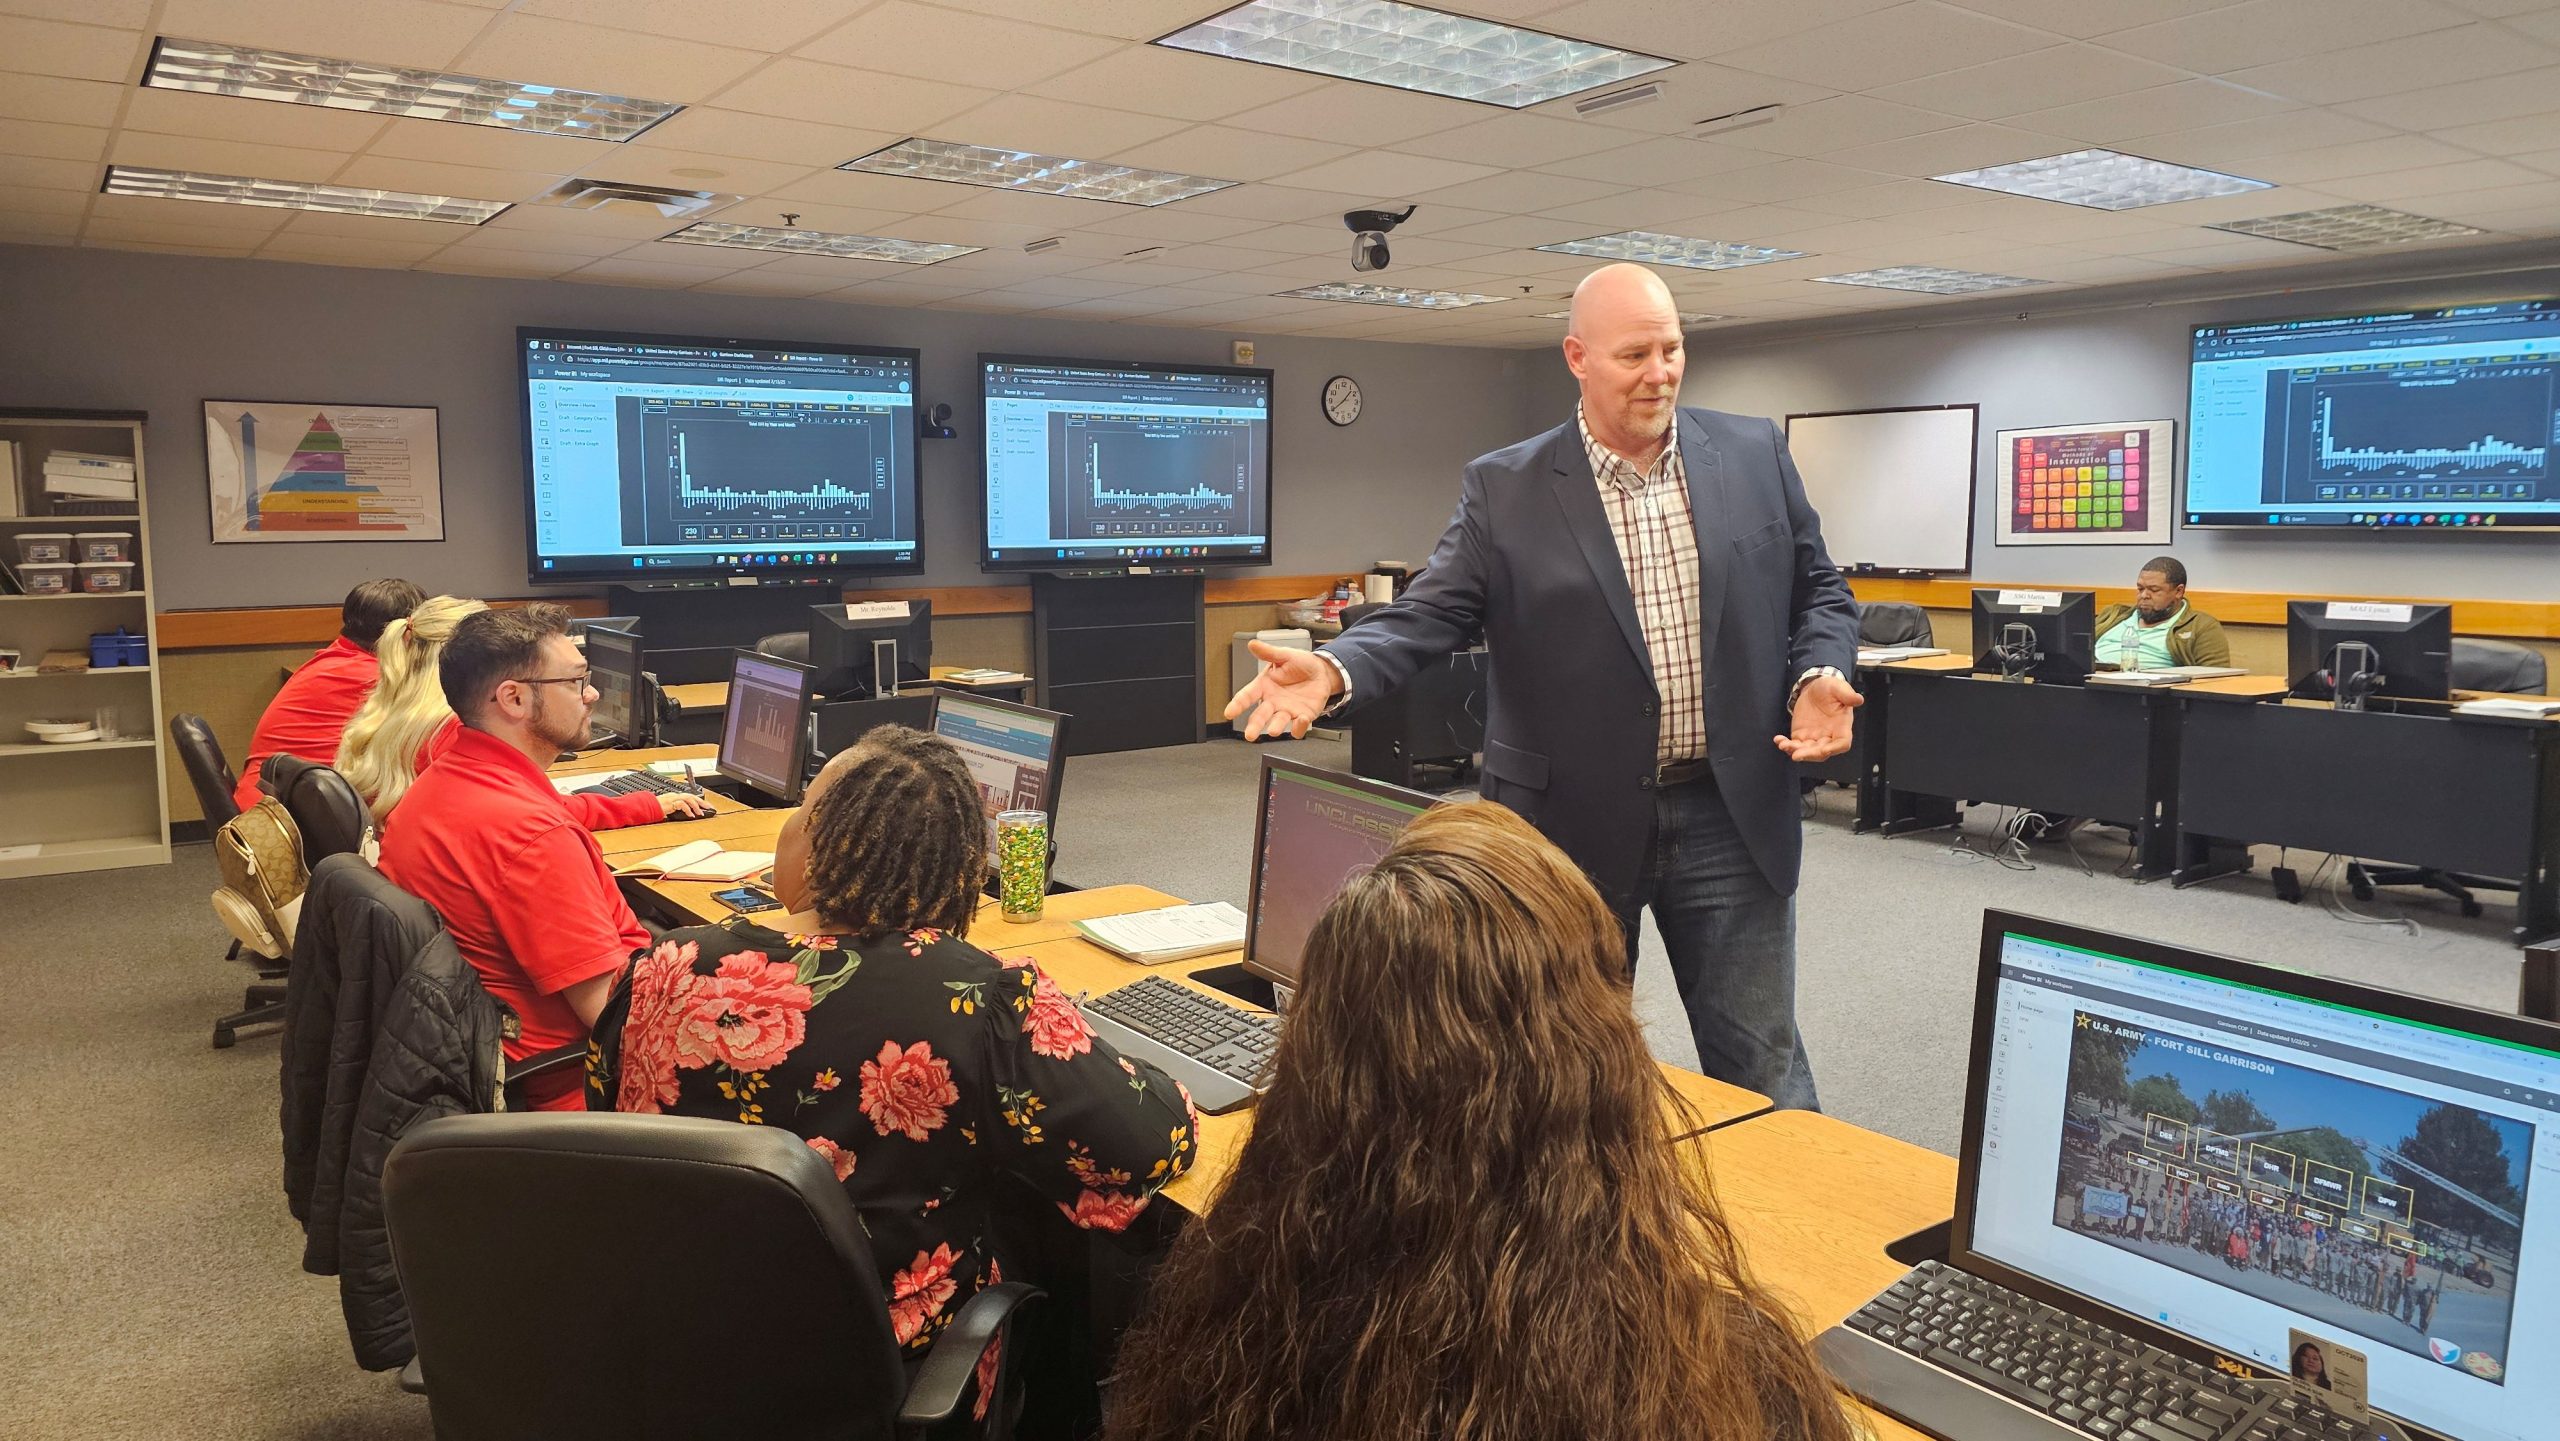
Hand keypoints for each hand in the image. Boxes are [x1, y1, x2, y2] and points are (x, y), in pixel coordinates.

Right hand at [659, 791, 714, 818]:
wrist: (647, 807)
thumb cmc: (655, 808)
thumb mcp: (668, 809)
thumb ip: (676, 810)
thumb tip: (686, 816)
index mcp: (675, 796)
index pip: (690, 796)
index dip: (699, 801)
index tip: (706, 806)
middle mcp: (675, 795)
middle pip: (692, 796)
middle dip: (702, 802)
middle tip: (710, 808)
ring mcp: (673, 798)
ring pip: (689, 798)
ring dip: (696, 806)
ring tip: (701, 813)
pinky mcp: (671, 802)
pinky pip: (682, 804)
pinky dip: (688, 810)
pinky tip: (691, 815)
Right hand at [1223, 640, 1340, 740]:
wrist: (1322, 672)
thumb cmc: (1301, 664)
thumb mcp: (1285, 655)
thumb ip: (1269, 653)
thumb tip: (1253, 644)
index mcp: (1265, 686)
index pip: (1247, 696)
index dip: (1237, 704)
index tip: (1229, 712)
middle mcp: (1273, 701)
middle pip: (1260, 716)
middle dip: (1254, 725)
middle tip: (1249, 735)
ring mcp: (1287, 711)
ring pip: (1277, 723)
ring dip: (1275, 727)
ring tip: (1273, 730)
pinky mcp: (1302, 717)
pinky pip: (1298, 727)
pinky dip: (1299, 727)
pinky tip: (1300, 720)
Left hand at [1773, 673, 1861, 761]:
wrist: (1814, 688)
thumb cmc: (1830, 688)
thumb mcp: (1838, 687)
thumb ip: (1847, 694)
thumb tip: (1859, 699)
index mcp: (1842, 727)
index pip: (1842, 743)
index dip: (1834, 749)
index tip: (1824, 750)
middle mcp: (1829, 736)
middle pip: (1822, 752)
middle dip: (1810, 755)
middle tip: (1797, 754)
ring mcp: (1815, 738)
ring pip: (1807, 751)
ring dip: (1795, 751)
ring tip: (1784, 745)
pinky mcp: (1801, 736)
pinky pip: (1794, 745)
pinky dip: (1786, 745)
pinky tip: (1779, 740)